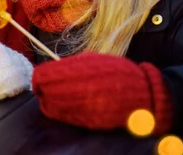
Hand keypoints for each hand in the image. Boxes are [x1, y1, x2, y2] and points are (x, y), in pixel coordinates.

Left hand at [32, 52, 173, 134]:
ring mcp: (81, 108)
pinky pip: (65, 116)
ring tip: (49, 95)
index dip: (40, 77)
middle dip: (42, 89)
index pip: (45, 76)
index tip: (41, 76)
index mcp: (78, 73)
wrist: (142, 95)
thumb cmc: (118, 73)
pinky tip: (60, 105)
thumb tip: (54, 69)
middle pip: (46, 93)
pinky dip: (59, 111)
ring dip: (49, 101)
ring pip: (53, 107)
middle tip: (42, 86)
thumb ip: (72, 66)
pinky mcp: (86, 121)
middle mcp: (76, 92)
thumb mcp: (94, 61)